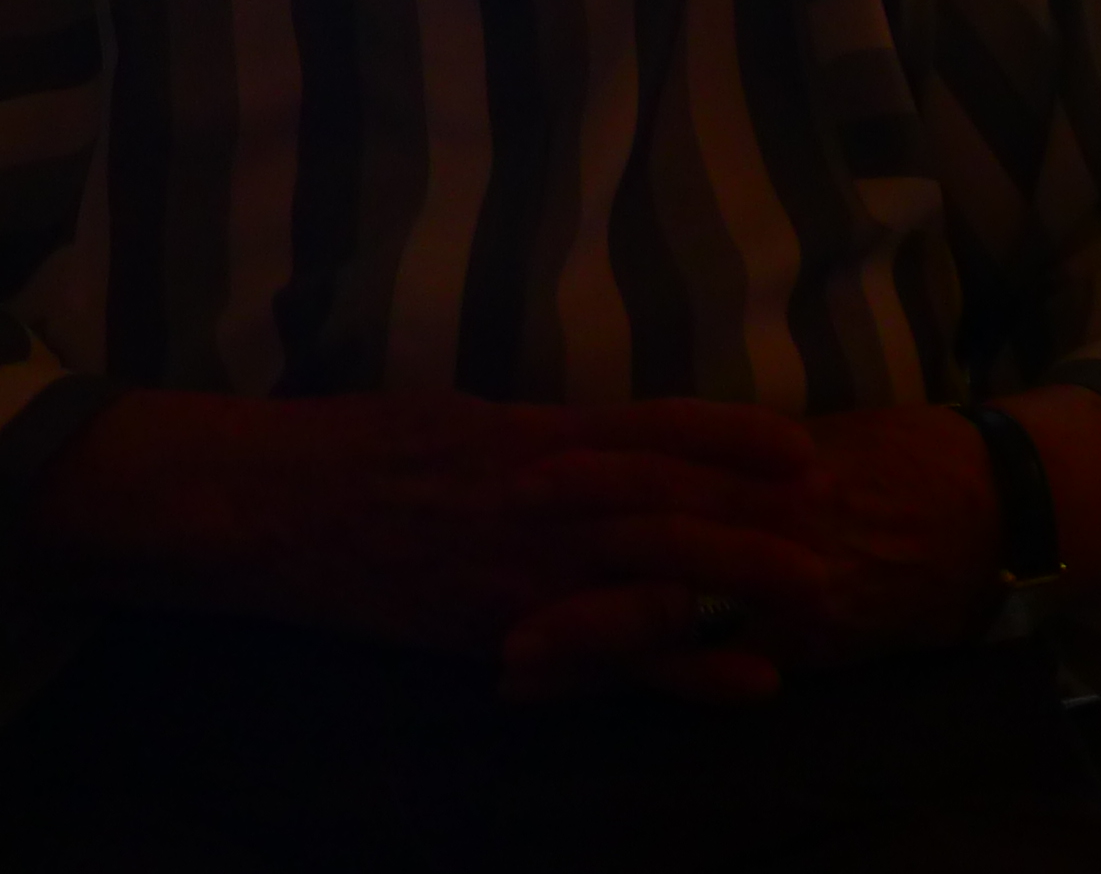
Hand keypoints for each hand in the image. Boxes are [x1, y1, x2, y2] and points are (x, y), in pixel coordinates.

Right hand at [27, 390, 830, 693]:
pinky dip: (681, 671)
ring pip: (651, 578)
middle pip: (670, 506)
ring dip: (740, 588)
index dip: (730, 435)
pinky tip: (743, 683)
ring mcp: (518, 570)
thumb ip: (531, 435)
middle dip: (757, 519)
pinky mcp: (498, 632)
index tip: (799, 444)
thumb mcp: (451, 416)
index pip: (650, 428)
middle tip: (838, 526)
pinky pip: (607, 655)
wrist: (262, 506)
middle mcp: (534, 498)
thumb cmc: (351, 449)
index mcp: (526, 434)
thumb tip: (593, 442)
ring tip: (816, 600)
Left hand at [496, 402, 998, 700]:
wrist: (997, 509)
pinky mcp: (806, 642)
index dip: (589, 461)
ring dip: (586, 632)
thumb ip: (728, 448)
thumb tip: (652, 445)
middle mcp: (768, 512)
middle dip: (568, 540)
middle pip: (653, 522)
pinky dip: (655, 686)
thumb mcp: (807, 432)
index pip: (661, 450)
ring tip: (512, 655)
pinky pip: (720, 666)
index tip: (519, 468)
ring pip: (672, 607)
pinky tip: (601, 700)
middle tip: (486, 549)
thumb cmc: (900, 457)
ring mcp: (786, 583)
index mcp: (761, 454)